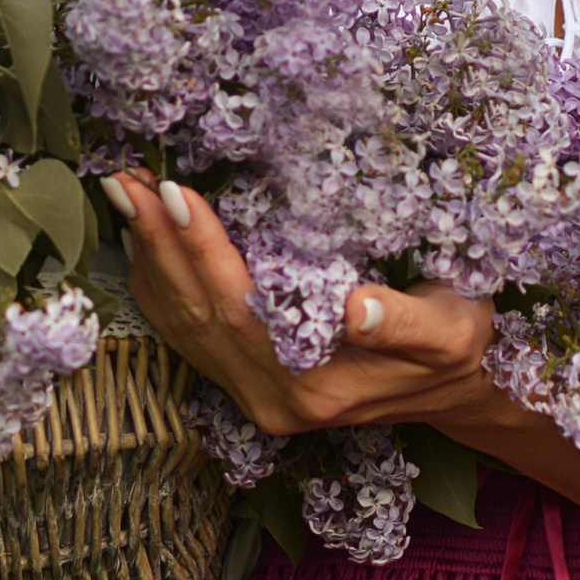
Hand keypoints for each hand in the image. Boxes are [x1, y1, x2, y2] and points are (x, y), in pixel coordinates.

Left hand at [100, 170, 494, 432]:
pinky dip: (158, 286)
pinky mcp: (246, 384)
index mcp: (313, 386)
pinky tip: (142, 245)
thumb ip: (402, 322)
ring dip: (148, 257)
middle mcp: (271, 400)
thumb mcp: (450, 330)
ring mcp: (253, 397)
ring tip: (121, 197)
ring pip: (182, 323)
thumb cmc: (458, 347)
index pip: (241, 307)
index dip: (204, 248)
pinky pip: (186, 335)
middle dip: (158, 242)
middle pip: (197, 313)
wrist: (457, 391)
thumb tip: (355, 308)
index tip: (175, 192)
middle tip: (124, 180)